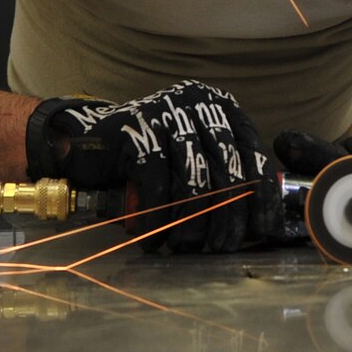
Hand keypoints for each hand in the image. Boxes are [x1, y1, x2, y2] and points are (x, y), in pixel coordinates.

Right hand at [26, 81, 280, 252]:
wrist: (90, 144)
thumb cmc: (150, 158)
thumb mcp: (194, 158)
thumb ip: (225, 177)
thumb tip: (261, 224)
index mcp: (221, 107)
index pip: (253, 155)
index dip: (261, 197)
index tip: (262, 232)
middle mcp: (198, 102)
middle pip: (226, 170)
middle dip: (226, 217)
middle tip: (220, 248)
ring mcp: (166, 112)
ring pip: (193, 179)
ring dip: (191, 223)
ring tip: (185, 248)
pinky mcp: (137, 129)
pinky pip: (157, 184)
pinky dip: (157, 217)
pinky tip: (153, 240)